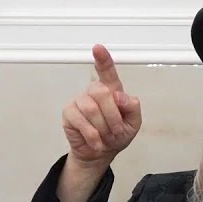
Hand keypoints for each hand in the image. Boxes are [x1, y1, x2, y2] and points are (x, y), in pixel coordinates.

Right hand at [62, 44, 142, 168]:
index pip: (107, 71)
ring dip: (103, 128)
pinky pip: (81, 122)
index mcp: (111, 89)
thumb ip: (133, 108)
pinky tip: (96, 142)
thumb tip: (122, 97)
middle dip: (113, 116)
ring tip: (105, 136)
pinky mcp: (69, 113)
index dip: (103, 59)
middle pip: (102, 92)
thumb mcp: (133, 123)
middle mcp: (94, 91)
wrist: (100, 153)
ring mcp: (80, 101)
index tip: (98, 48)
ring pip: (91, 109)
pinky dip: (93, 135)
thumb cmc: (116, 134)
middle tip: (116, 129)